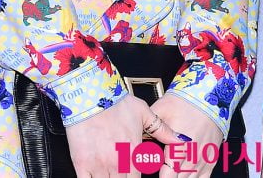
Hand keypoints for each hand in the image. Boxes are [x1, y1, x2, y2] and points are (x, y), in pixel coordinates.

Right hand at [65, 93, 182, 177]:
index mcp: (134, 155)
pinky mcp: (82, 164)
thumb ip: (162, 130)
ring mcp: (99, 166)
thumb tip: (180, 140)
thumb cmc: (115, 101)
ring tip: (109, 174)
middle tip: (121, 174)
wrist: (90, 93)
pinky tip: (94, 177)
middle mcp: (118, 164)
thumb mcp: (143, 112)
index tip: (133, 175)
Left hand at [150, 93, 221, 177]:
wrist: (207, 97)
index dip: (158, 176)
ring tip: (169, 169)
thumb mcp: (161, 110)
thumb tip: (135, 135)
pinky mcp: (211, 161)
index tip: (149, 169)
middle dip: (167, 175)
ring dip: (178, 177)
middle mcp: (193, 157)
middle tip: (155, 165)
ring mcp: (203, 161)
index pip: (168, 175)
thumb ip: (148, 126)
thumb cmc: (185, 102)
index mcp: (179, 146)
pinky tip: (183, 173)